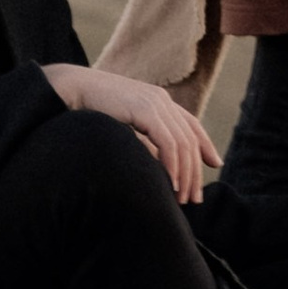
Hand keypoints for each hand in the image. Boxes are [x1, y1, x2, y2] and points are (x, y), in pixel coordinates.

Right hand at [43, 63, 220, 205]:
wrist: (72, 90)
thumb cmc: (93, 111)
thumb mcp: (125, 126)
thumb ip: (144, 140)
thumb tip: (160, 165)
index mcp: (159, 101)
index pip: (192, 126)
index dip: (206, 145)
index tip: (215, 165)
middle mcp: (162, 100)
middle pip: (190, 139)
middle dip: (195, 171)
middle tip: (194, 199)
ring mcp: (155, 102)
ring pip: (183, 143)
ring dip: (185, 174)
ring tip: (181, 198)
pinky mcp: (145, 109)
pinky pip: (168, 142)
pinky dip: (173, 165)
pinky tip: (172, 183)